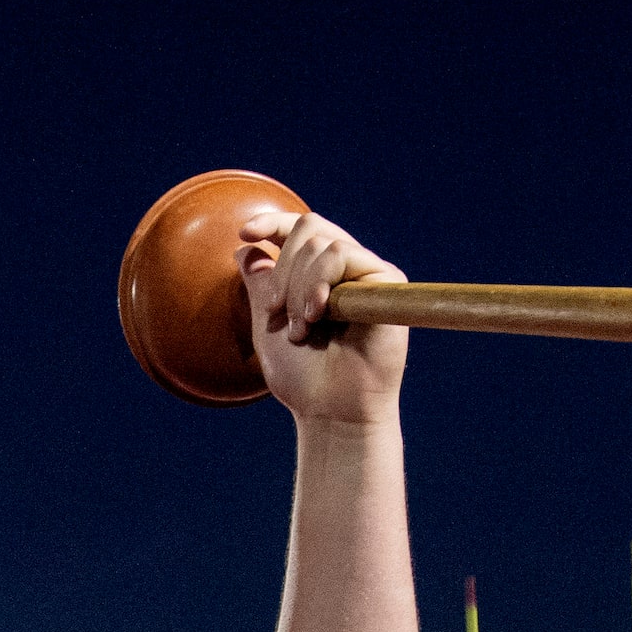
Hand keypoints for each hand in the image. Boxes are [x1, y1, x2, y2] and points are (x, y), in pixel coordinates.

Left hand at [237, 207, 406, 424]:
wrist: (331, 409)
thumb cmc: (303, 377)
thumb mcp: (267, 325)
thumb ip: (260, 285)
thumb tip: (246, 248)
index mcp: (319, 276)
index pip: (299, 230)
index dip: (271, 222)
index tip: (244, 234)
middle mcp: (346, 270)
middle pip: (308, 229)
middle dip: (283, 271)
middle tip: (277, 315)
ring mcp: (367, 275)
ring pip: (323, 242)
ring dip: (300, 287)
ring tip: (301, 329)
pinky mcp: (387, 282)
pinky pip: (344, 255)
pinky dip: (320, 282)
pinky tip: (318, 315)